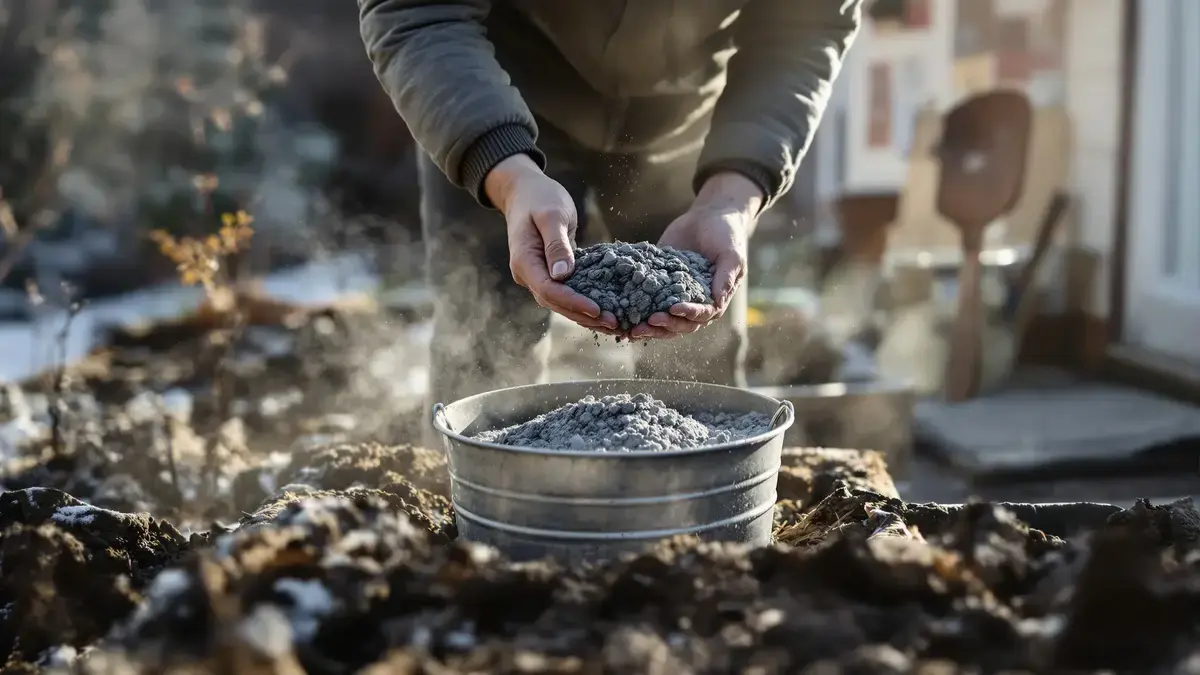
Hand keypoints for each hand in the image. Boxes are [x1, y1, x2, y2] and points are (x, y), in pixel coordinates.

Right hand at [484, 155, 619, 334]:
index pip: (548, 290)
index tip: (597, 309)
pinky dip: (582, 301)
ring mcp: (537, 274)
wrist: (525, 191)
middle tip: (614, 322)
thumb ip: (556, 244)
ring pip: (559, 302)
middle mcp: (528, 273)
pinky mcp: (549, 272)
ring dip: (584, 314)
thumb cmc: (540, 197)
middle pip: (554, 302)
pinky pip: (565, 291)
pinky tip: (604, 309)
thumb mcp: (551, 215)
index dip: (573, 302)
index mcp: (524, 261)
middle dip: (582, 315)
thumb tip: (562, 275)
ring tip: (613, 322)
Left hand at [631, 171, 762, 339]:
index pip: (700, 315)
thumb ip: (726, 279)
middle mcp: (694, 303)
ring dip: (648, 327)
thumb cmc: (726, 236)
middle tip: (645, 324)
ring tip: (630, 330)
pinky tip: (619, 316)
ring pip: (662, 320)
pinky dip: (634, 310)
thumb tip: (718, 304)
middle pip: (679, 324)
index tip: (673, 309)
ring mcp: (674, 296)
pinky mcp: (659, 286)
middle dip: (663, 326)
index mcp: (713, 300)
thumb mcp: (732, 255)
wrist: (708, 217)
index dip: (688, 314)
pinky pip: (646, 301)